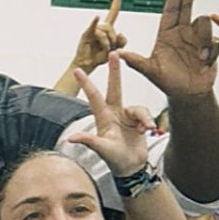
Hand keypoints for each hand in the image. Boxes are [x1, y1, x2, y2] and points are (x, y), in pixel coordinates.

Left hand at [66, 54, 152, 176]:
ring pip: (137, 108)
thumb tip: (71, 138)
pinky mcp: (139, 120)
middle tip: (114, 53)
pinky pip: (145, 114)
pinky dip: (147, 121)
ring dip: (142, 117)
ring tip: (143, 130)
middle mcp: (114, 113)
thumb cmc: (114, 159)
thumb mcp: (101, 149)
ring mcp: (127, 116)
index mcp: (102, 117)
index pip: (93, 96)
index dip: (86, 83)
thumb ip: (89, 141)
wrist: (132, 167)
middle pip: (115, 88)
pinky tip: (148, 131)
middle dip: (114, 71)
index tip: (78, 70)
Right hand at [70, 0, 126, 72]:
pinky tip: (96, 17)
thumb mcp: (116, 50)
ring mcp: (92, 30)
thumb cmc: (100, 57)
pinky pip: (93, 27)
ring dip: (107, 44)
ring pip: (105, 32)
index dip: (116, 0)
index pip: (113, 11)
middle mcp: (100, 26)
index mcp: (108, 28)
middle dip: (114, 40)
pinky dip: (94, 22)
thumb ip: (122, 42)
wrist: (88, 64)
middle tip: (109, 51)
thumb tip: (119, 33)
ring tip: (102, 52)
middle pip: (112, 28)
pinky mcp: (86, 35)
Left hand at [120, 0, 218, 99]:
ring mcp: (197, 37)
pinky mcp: (211, 46)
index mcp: (167, 33)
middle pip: (188, 3)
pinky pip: (216, 41)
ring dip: (203, 40)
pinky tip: (205, 61)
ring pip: (205, 24)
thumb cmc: (167, 82)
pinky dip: (212, 51)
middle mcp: (182, 31)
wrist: (187, 94)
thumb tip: (119, 53)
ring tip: (198, 57)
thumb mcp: (150, 71)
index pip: (171, 8)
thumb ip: (136, 62)